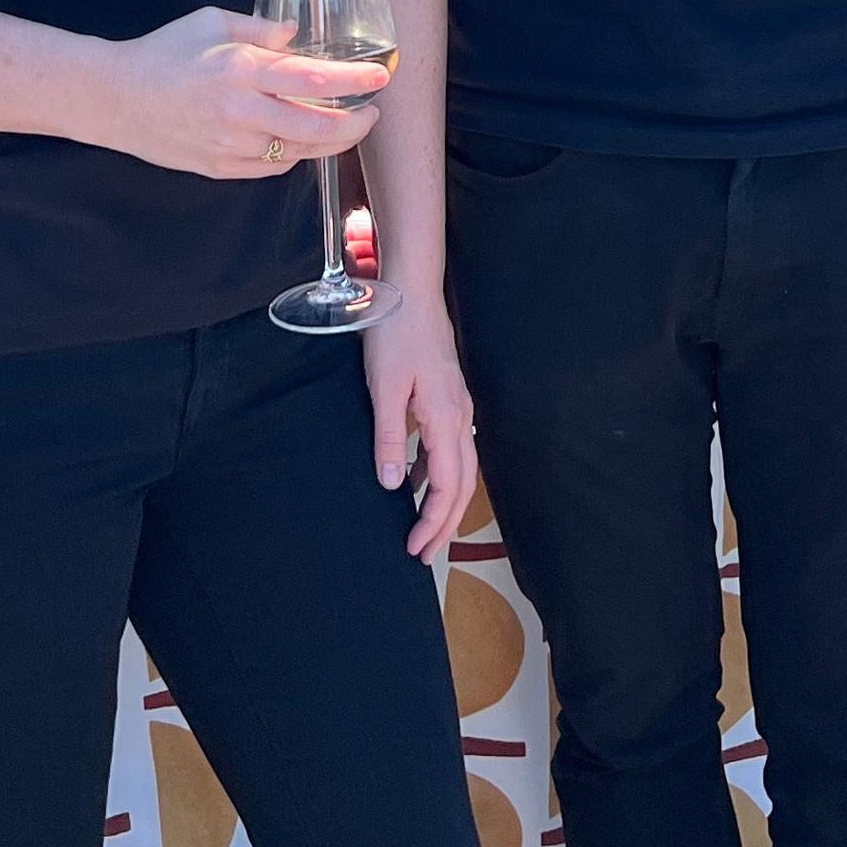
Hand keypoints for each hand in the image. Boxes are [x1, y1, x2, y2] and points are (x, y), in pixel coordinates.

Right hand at [101, 6, 382, 179]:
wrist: (116, 99)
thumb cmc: (165, 52)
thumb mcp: (213, 22)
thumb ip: (261, 29)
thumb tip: (299, 35)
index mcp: (240, 69)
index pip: (312, 79)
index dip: (354, 81)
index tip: (381, 77)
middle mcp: (240, 111)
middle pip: (316, 127)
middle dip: (355, 123)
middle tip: (371, 113)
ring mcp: (230, 145)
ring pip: (299, 152)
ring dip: (331, 142)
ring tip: (346, 127)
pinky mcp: (220, 168)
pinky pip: (272, 167)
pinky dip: (294, 154)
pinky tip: (302, 140)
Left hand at [360, 297, 478, 558]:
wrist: (411, 290)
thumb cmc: (394, 333)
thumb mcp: (383, 387)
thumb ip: (389, 437)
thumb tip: (393, 485)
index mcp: (446, 418)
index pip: (446, 486)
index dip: (432, 522)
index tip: (414, 548)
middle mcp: (461, 416)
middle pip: (463, 484)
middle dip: (446, 524)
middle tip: (426, 556)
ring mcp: (459, 406)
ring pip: (462, 468)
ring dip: (445, 502)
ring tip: (425, 530)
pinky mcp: (449, 397)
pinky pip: (451, 448)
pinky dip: (438, 474)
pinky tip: (416, 481)